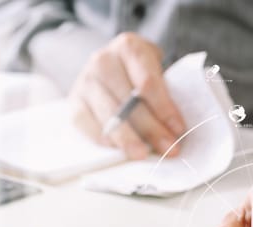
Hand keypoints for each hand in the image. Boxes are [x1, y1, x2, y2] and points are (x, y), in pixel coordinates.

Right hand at [68, 32, 185, 159]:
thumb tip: (175, 129)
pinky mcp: (74, 102)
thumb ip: (166, 92)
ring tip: (143, 154)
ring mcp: (85, 81)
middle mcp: (103, 60)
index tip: (178, 129)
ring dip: (129, 139)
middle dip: (152, 129)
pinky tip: (118, 150)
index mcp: (129, 47)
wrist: (108, 69)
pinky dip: (103, 138)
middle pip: (130, 101)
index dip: (164, 109)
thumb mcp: (155, 71)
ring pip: (109, 115)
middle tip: (169, 149)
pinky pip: (86, 124)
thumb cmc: (138, 73)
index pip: (147, 82)